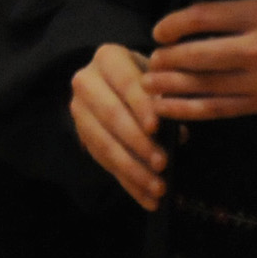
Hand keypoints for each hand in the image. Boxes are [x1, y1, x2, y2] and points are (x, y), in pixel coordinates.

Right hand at [71, 42, 166, 209]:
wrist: (113, 79)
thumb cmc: (145, 76)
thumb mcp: (156, 77)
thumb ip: (167, 99)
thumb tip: (177, 133)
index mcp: (108, 58)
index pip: (126, 82)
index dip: (140, 106)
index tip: (156, 128)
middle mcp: (86, 80)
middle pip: (111, 114)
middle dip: (137, 142)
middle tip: (162, 164)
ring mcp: (79, 109)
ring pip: (103, 142)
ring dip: (132, 169)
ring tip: (158, 189)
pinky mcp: (81, 134)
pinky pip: (103, 162)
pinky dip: (128, 183)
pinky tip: (147, 199)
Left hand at [145, 0, 256, 121]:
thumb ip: (231, 12)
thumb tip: (186, 20)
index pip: (204, 18)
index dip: (174, 24)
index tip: (158, 31)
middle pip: (201, 55)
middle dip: (169, 59)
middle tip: (151, 60)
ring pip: (207, 86)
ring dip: (171, 87)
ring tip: (148, 85)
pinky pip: (219, 109)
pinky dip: (189, 110)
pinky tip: (168, 108)